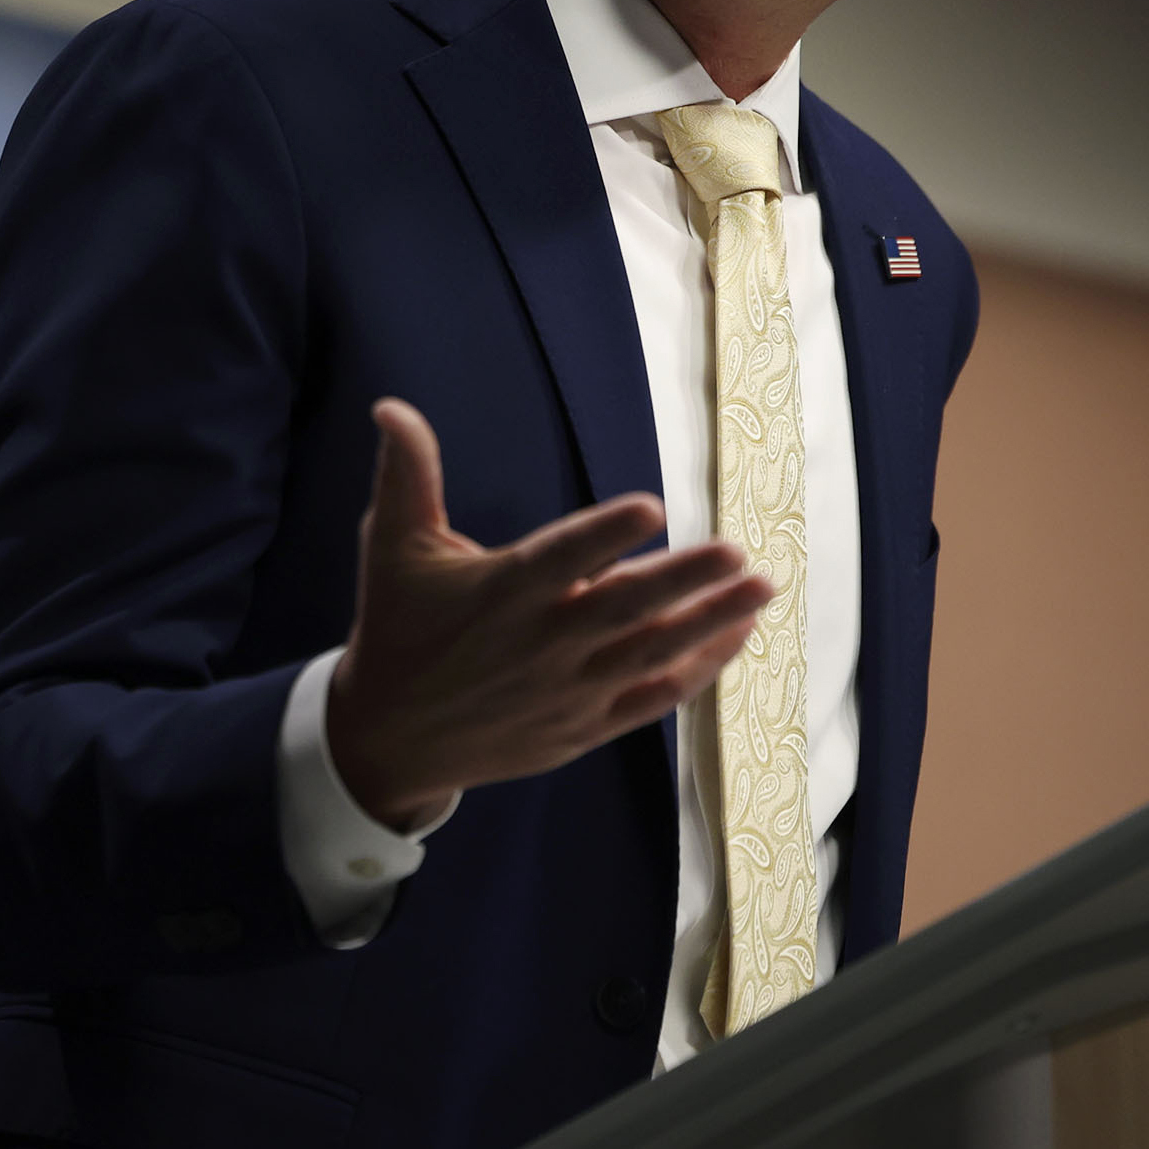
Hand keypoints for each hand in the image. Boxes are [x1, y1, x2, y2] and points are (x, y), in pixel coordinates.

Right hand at [326, 398, 769, 832]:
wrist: (389, 741)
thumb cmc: (396, 630)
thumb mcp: (391, 548)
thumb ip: (406, 475)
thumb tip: (391, 406)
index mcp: (499, 592)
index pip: (559, 557)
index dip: (604, 534)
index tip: (651, 506)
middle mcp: (539, 643)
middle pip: (623, 610)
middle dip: (684, 581)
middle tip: (738, 553)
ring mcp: (566, 691)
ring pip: (651, 656)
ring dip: (710, 624)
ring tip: (760, 589)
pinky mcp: (582, 728)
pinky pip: (651, 701)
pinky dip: (695, 673)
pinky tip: (734, 639)